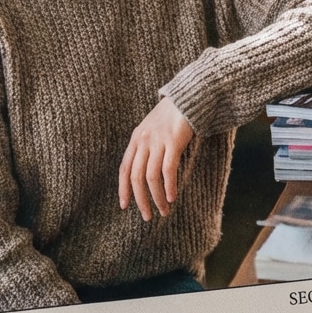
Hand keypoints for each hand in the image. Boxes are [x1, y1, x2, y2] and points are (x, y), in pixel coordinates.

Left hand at [118, 97, 194, 220]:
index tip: (124, 206)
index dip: (123, 189)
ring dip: (157, 198)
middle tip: (147, 216)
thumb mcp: (152, 129)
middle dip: (140, 200)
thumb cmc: (172, 116)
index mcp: (136, 139)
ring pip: (151, 177)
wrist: (188, 97)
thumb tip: (145, 173)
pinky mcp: (173, 141)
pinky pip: (168, 170)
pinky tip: (172, 197)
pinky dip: (169, 186)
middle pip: (136, 177)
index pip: (124, 169)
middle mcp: (143, 140)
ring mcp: (158, 141)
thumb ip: (146, 147)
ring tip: (164, 211)